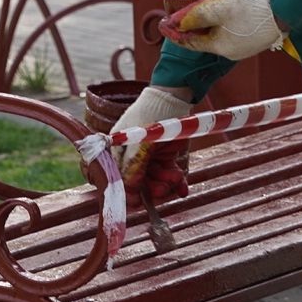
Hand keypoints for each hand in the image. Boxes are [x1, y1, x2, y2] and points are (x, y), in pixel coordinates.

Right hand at [110, 85, 191, 200]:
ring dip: (167, 183)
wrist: (174, 96)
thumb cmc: (151, 114)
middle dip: (152, 187)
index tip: (137, 204)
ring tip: (177, 178)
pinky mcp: (165, 154)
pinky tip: (184, 189)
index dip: (127, 192)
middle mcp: (132, 155)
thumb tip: (128, 190)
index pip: (119, 178)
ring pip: (156, 179)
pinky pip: (169, 173)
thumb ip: (134, 166)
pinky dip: (177, 182)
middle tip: (164, 189)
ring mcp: (149, 155)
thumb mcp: (141, 142)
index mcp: (118, 151)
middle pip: (139, 181)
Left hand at [159, 0, 283, 59]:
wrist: (287, 8)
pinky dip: (223, 21)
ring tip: (199, 8)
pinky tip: (224, 9)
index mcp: (221, 47)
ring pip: (219, 34)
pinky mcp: (256, 37)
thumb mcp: (220, 9)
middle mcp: (233, 51)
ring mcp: (246, 46)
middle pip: (205, 38)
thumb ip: (197, 16)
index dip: (175, 32)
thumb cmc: (253, 9)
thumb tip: (178, 23)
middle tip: (179, 13)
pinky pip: (232, 30)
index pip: (191, 42)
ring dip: (208, 22)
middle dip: (192, 26)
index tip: (163, 23)